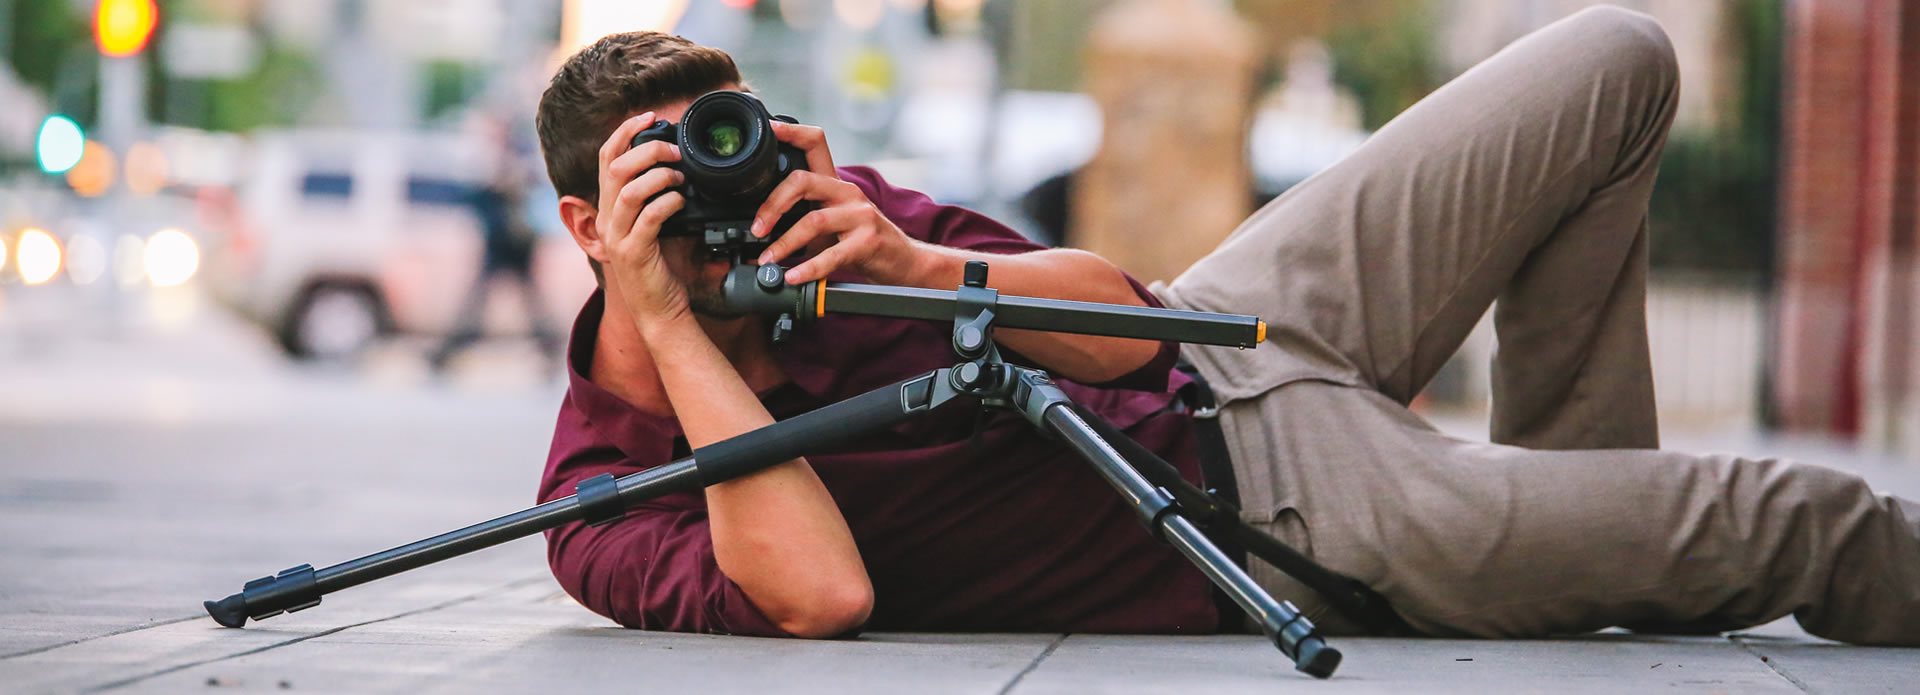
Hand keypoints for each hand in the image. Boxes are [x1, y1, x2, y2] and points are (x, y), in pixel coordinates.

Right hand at [594, 111, 690, 323]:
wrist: (659, 312)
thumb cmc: (662, 268)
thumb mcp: (656, 226)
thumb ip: (657, 197)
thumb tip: (679, 166)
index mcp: (609, 209)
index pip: (606, 158)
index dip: (624, 132)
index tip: (650, 117)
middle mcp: (607, 220)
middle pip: (616, 168)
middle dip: (648, 150)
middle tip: (676, 152)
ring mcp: (617, 237)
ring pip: (630, 190)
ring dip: (660, 176)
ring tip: (681, 177)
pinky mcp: (634, 253)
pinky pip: (649, 217)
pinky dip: (668, 202)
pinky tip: (682, 201)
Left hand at [749, 121, 923, 285]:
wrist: (904, 261)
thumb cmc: (862, 242)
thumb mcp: (834, 222)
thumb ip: (802, 219)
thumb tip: (761, 234)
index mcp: (836, 184)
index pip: (815, 144)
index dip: (792, 132)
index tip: (770, 129)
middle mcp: (847, 193)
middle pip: (803, 180)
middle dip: (773, 204)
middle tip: (757, 228)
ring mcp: (860, 215)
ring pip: (813, 220)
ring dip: (785, 242)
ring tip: (768, 259)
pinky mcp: (868, 241)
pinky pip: (831, 255)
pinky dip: (808, 268)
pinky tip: (794, 277)